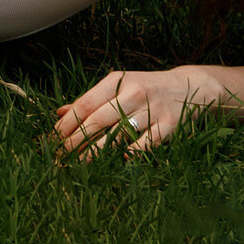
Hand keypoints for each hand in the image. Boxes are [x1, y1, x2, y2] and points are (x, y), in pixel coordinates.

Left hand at [53, 65, 212, 160]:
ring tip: (80, 163)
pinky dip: (133, 153)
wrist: (190, 87)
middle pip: (98, 119)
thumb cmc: (146, 89)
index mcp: (117, 80)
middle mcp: (133, 92)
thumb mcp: (119, 87)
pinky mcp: (169, 126)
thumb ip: (91, 100)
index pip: (85, 103)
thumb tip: (60, 113)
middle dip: (76, 139)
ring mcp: (152, 109)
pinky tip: (119, 161)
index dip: (67, 123)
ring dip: (97, 151)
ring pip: (119, 133)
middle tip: (61, 156)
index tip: (53, 139)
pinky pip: (146, 143)